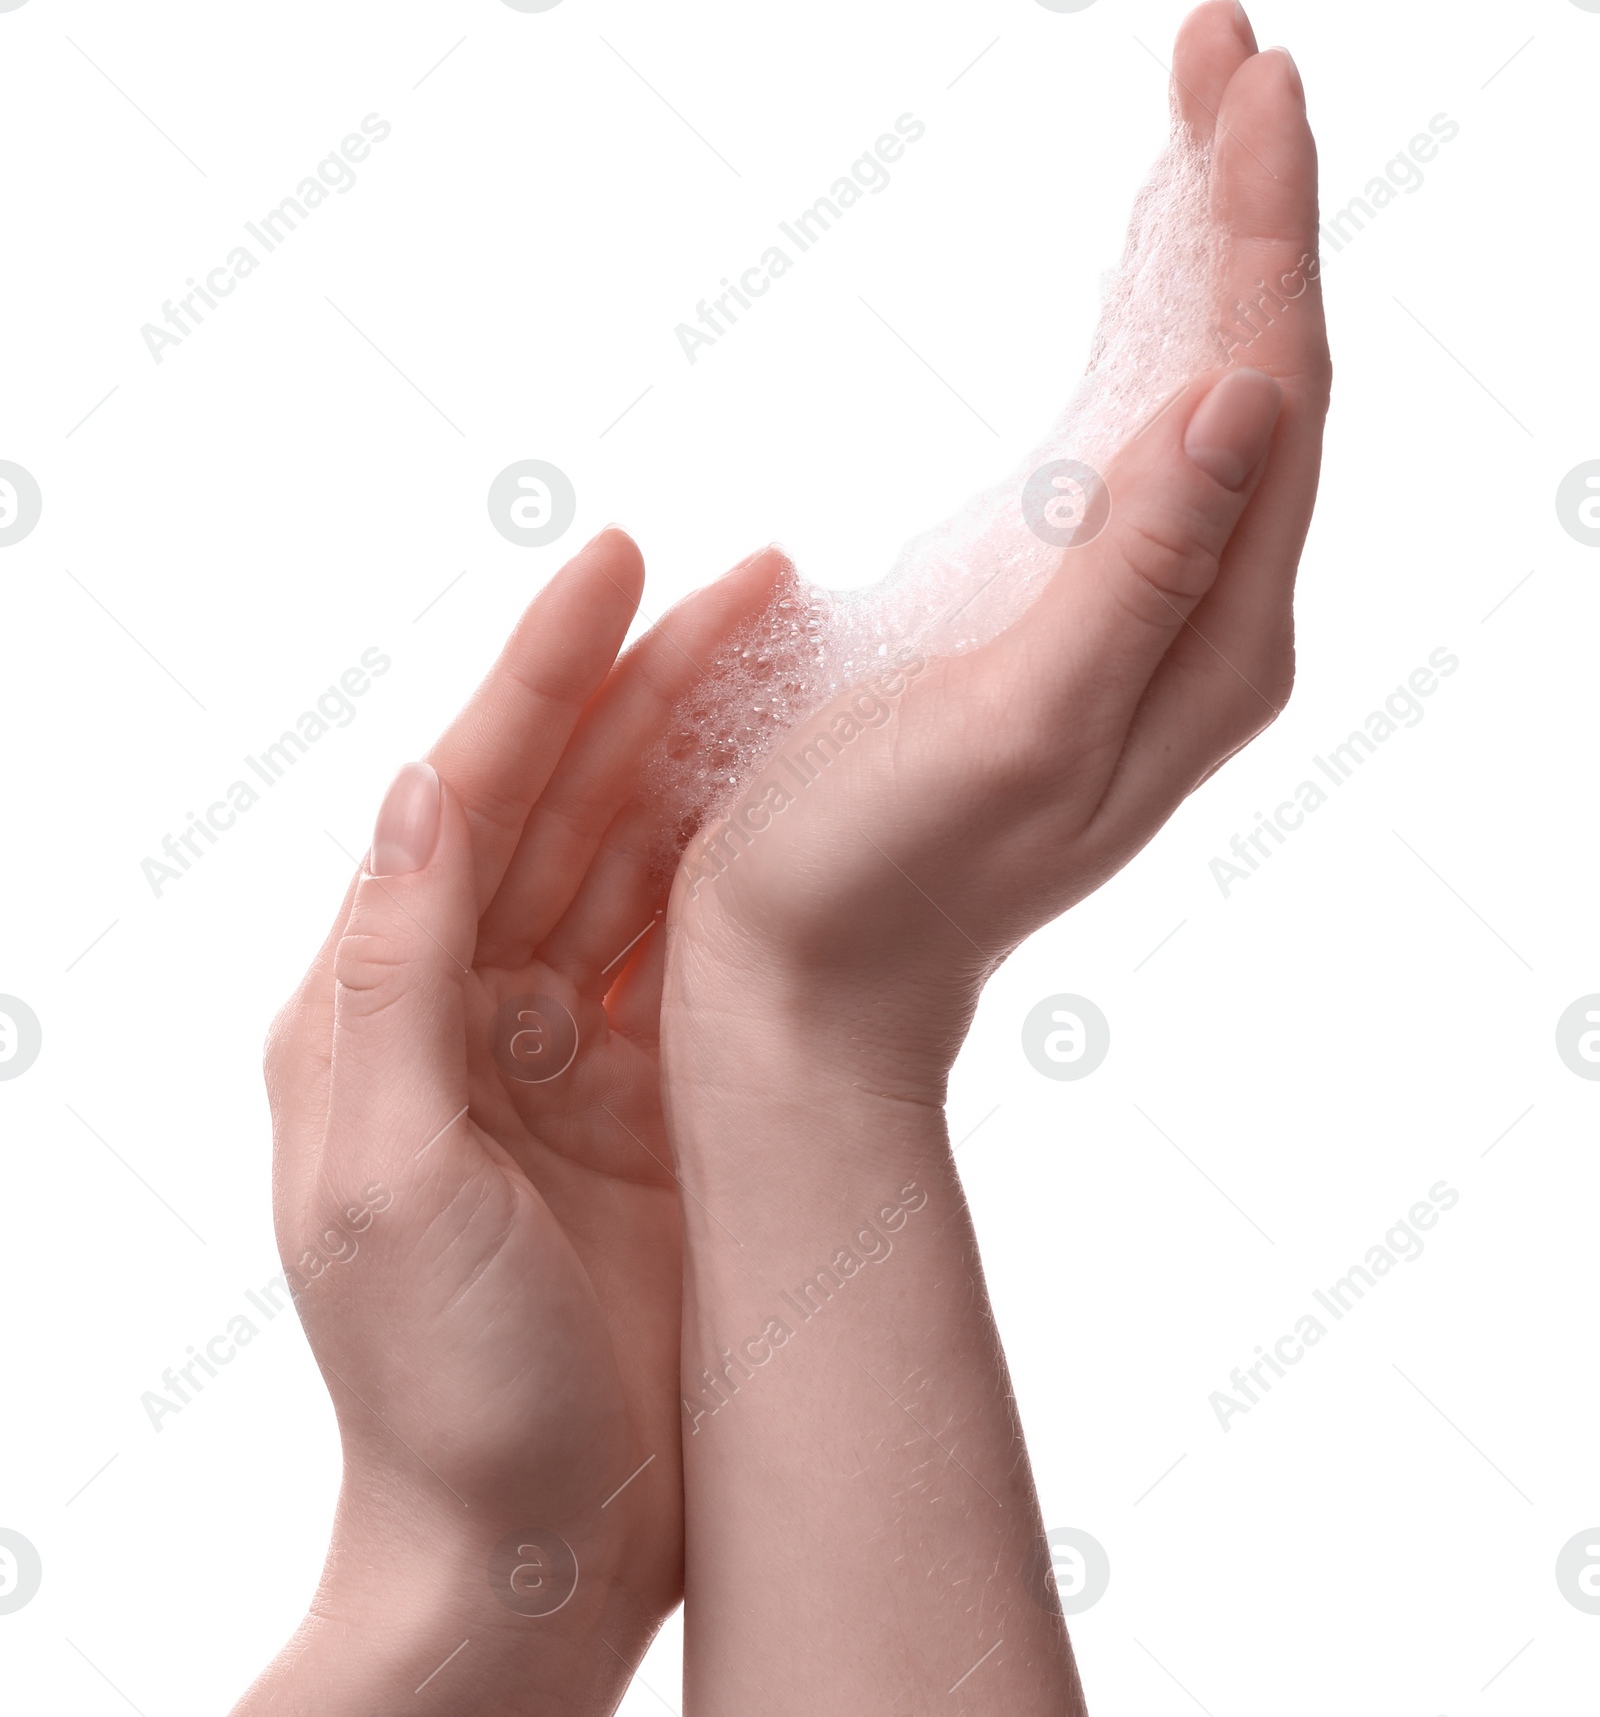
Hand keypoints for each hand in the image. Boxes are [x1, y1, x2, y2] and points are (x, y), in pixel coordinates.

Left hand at [236, 531, 783, 1711]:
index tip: (615, 561)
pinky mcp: (658, 1098)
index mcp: (383, 1004)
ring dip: (713, 755)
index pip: (470, 794)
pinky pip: (707, 953)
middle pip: (574, 803)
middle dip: (654, 686)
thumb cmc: (432, 1384)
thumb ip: (391, 972)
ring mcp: (573, 1047)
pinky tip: (803, 801)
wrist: (527, 1552)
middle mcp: (474, 1003)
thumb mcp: (378, 1173)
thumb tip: (420, 781)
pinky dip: (752, 868)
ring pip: (650, 861)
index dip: (545, 672)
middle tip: (758, 582)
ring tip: (798, 655)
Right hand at [669, 0, 1329, 1085]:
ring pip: (1213, 402)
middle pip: (1263, 373)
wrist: (809, 985)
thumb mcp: (1019, 728)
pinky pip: (1145, 451)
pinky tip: (1138, 288)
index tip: (1241, 70)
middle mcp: (1205, 622)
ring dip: (1210, 255)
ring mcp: (1142, 623)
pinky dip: (1152, 339)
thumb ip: (1138, 570)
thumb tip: (1245, 390)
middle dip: (1250, 205)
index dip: (1263, 221)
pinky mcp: (1069, 623)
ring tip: (1197, 124)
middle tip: (1225, 47)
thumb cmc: (879, 876)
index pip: (1273, 385)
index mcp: (1210, 639)